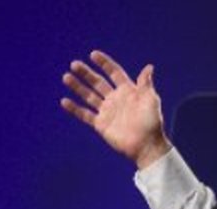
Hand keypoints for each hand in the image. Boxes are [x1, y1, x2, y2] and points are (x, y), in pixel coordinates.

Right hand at [60, 50, 170, 168]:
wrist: (146, 145)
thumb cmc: (152, 123)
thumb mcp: (151, 100)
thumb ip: (146, 84)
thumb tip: (149, 67)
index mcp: (128, 91)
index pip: (114, 73)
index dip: (104, 63)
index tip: (93, 54)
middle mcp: (115, 99)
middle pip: (98, 82)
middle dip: (86, 73)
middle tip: (74, 64)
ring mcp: (107, 111)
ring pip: (89, 96)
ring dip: (77, 87)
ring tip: (66, 77)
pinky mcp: (101, 124)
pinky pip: (85, 114)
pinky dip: (75, 109)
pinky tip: (64, 101)